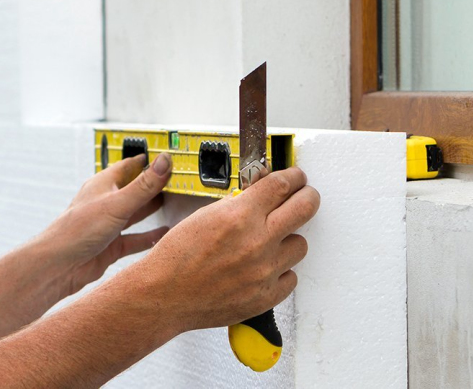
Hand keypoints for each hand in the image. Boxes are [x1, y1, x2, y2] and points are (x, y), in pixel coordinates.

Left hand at [36, 153, 173, 296]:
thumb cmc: (78, 230)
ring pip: (136, 213)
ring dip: (153, 209)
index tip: (170, 157)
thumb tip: (165, 162)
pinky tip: (164, 234)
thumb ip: (144, 185)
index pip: (130, 166)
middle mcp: (107, 202)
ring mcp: (110, 224)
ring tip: (176, 204)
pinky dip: (150, 236)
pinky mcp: (112, 245)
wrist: (58, 266)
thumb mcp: (117, 203)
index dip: (149, 161)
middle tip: (179, 180)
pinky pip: (136, 239)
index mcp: (104, 185)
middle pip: (136, 189)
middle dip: (155, 185)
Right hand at [141, 167, 319, 331]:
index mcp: (240, 216)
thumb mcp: (205, 215)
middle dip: (308, 197)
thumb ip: (239, 204)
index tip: (297, 177)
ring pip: (301, 245)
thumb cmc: (177, 257)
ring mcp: (264, 271)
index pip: (283, 184)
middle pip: (306, 207)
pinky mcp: (266, 296)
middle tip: (305, 196)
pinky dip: (281, 271)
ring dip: (289, 239)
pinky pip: (291, 276)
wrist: (164, 296)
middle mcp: (257, 242)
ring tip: (272, 242)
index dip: (294, 177)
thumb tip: (263, 192)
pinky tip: (264, 267)